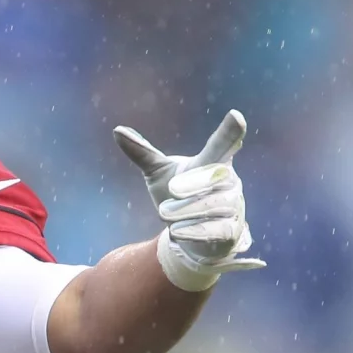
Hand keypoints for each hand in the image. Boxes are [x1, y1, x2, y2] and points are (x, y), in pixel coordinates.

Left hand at [114, 109, 265, 291]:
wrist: (192, 236)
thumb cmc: (179, 196)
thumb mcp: (160, 173)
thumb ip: (143, 153)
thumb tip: (117, 130)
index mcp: (214, 161)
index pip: (224, 144)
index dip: (230, 131)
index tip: (235, 116)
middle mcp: (229, 181)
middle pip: (219, 176)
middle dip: (196, 182)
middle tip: (173, 188)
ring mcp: (233, 206)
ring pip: (218, 204)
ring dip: (189, 209)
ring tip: (164, 212)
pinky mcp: (231, 232)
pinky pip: (218, 230)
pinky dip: (196, 230)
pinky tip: (177, 232)